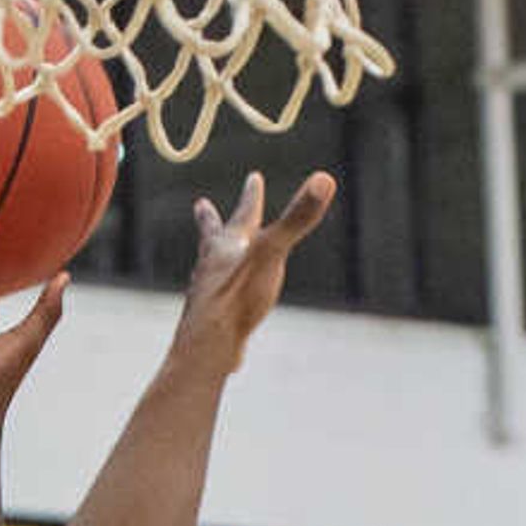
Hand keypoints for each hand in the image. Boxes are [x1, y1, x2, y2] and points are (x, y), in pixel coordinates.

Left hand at [172, 170, 336, 365]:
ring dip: (213, 260)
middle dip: (212, 220)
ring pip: (211, 271)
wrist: (207, 347)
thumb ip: (297, 218)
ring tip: (212, 257)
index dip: (251, 196)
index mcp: (228, 247)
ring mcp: (209, 295)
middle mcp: (213, 267)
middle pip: (213, 237)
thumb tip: (324, 179)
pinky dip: (223, 299)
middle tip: (201, 205)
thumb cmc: (236, 298)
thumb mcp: (272, 252)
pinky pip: (218, 306)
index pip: (243, 214)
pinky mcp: (212, 324)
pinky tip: (226, 312)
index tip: (254, 177)